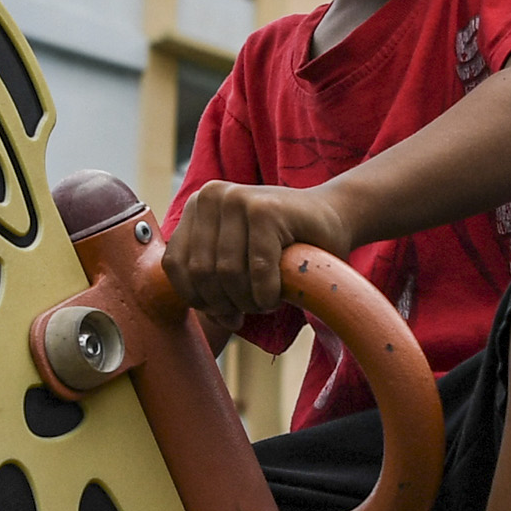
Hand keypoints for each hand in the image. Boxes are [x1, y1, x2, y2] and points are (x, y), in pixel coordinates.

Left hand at [166, 181, 350, 330]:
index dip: (197, 299)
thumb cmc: (283, 244)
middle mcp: (211, 196)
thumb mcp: (235, 255)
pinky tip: (278, 295)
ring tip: (264, 302)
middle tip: (248, 311)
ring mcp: (238, 198)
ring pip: (227, 274)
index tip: (223, 312)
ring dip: (248, 301)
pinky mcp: (265, 210)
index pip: (176, 265)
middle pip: (201, 272)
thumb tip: (193, 314)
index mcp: (196, 206)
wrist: (333, 217)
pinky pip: (257, 271)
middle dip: (225, 303)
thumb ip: (208, 274)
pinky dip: (267, 294)